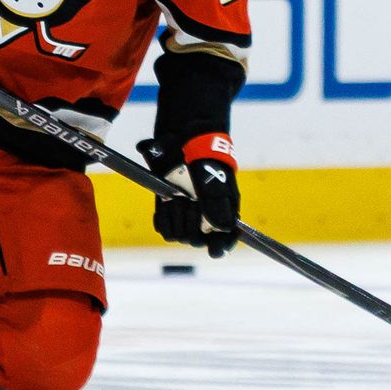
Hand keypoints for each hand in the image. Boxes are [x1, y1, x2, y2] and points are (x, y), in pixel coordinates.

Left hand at [137, 136, 240, 257]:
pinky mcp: (168, 208)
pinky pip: (164, 227)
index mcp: (223, 209)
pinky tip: (165, 203)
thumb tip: (224, 227)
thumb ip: (217, 201)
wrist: (180, 138)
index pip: (227, 237)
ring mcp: (186, 212)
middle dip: (191, 223)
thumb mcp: (212, 176)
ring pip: (179, 235)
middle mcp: (205, 215)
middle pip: (197, 239)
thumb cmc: (203, 155)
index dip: (222, 246)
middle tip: (188, 200)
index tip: (215, 251)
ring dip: (176, 217)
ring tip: (177, 197)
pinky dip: (163, 218)